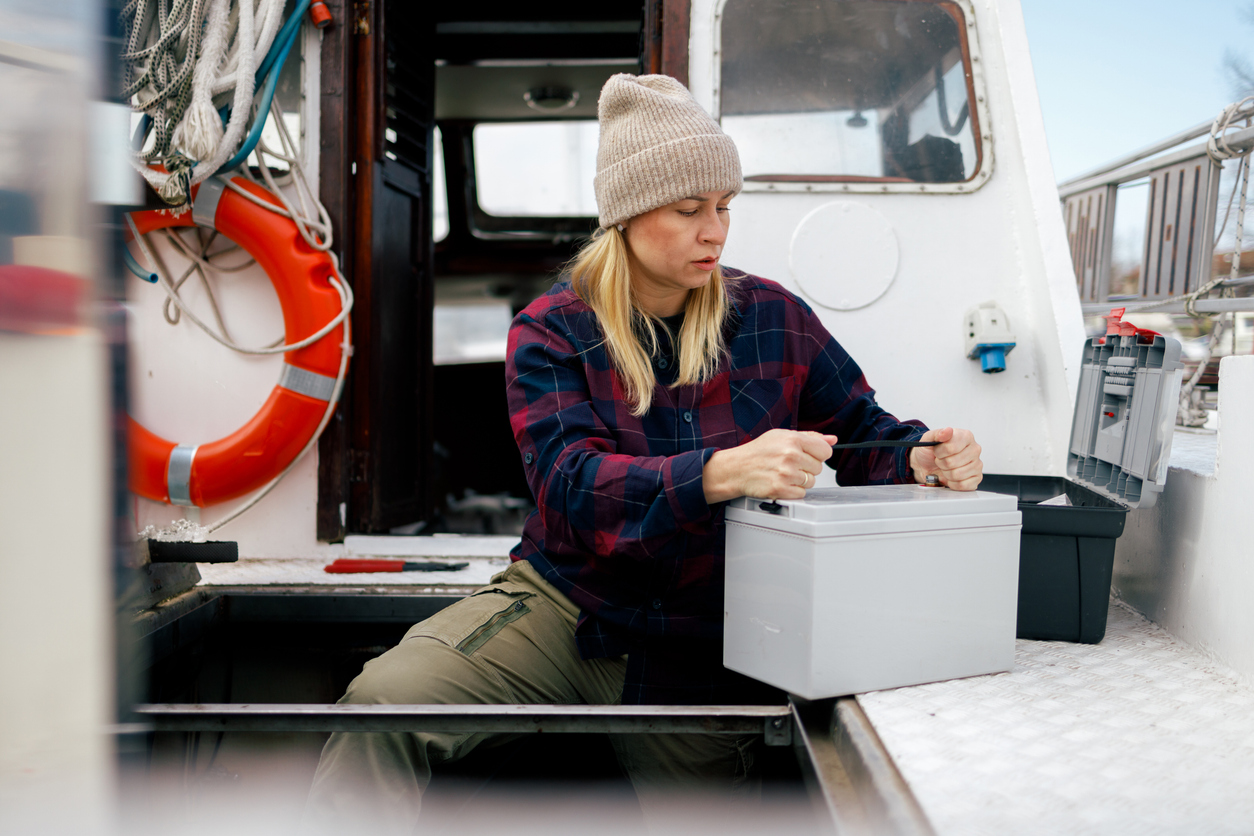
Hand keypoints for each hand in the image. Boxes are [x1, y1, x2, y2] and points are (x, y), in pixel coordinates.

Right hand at [703, 429, 836, 502]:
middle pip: (818, 468)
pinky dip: (792, 491)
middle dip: (806, 468)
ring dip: (799, 481)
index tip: (806, 455)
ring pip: (810, 482)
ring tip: (783, 474)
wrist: (736, 468)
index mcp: (793, 439)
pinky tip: (780, 483)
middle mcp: (791, 456)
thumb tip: (832, 439)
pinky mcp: (781, 489)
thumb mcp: (782, 436)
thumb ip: (809, 437)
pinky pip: (801, 494)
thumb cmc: (758, 452)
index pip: (825, 451)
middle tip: (788, 465)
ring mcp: (786, 474)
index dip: (817, 454)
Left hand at [909, 427, 982, 490]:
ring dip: (946, 473)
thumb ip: (937, 434)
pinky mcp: (976, 478)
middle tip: (940, 460)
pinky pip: (963, 485)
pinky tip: (951, 477)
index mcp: (966, 436)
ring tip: (945, 468)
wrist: (927, 464)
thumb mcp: (928, 439)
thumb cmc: (930, 451)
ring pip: (957, 475)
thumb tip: (948, 431)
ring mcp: (977, 464)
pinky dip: (952, 483)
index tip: (937, 451)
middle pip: (952, 463)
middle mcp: (975, 449)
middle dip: (941, 463)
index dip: (939, 452)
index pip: (951, 448)